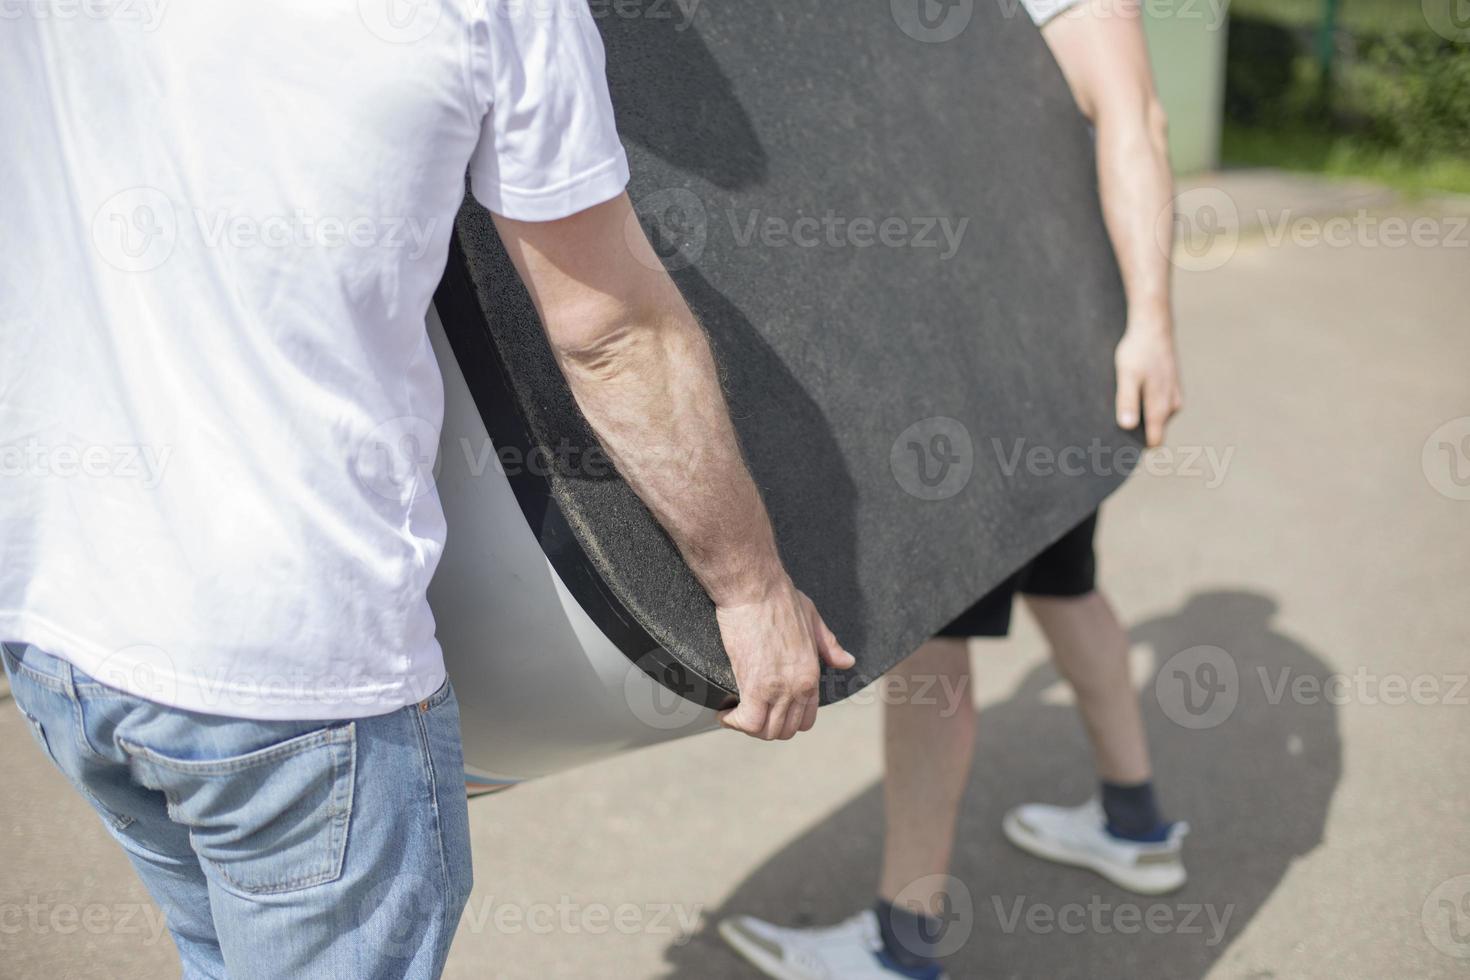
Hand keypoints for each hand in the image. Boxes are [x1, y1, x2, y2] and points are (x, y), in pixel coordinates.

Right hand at [714, 575, 854, 739]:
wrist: (756, 588)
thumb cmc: (780, 598)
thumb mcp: (813, 620)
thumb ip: (829, 645)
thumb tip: (847, 661)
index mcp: (812, 674)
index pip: (805, 719)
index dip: (785, 719)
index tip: (767, 708)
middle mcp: (799, 687)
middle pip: (785, 730)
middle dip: (765, 725)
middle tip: (747, 711)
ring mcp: (778, 689)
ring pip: (766, 731)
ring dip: (748, 726)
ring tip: (734, 712)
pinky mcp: (754, 686)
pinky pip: (748, 722)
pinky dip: (734, 723)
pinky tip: (724, 713)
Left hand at [1114, 313, 1182, 447]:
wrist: (1153, 326)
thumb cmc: (1138, 351)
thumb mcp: (1127, 375)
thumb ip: (1127, 400)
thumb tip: (1126, 426)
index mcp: (1161, 406)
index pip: (1154, 441)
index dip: (1137, 448)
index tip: (1119, 452)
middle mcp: (1171, 406)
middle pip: (1154, 432)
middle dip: (1136, 434)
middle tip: (1111, 431)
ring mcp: (1173, 397)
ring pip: (1156, 419)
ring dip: (1141, 418)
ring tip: (1119, 410)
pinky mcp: (1170, 388)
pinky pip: (1157, 406)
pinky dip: (1145, 406)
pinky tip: (1131, 397)